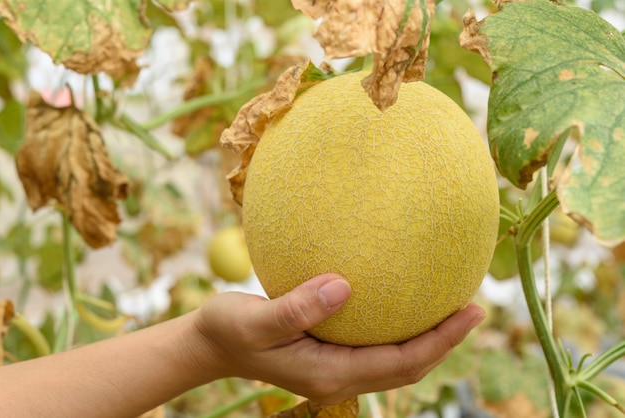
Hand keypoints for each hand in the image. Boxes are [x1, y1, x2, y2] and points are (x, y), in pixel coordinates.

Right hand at [189, 273, 485, 404]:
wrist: (211, 345)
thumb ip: (297, 308)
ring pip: (396, 360)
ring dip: (428, 338)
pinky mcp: (330, 355)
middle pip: (407, 367)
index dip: (441, 341)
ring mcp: (335, 370)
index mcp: (327, 374)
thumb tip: (344, 286)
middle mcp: (338, 378)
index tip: (472, 311)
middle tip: (476, 307)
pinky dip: (402, 330)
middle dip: (446, 342)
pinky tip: (406, 302)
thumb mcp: (255, 320)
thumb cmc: (228, 330)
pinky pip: (378, 347)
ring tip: (452, 306)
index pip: (400, 363)